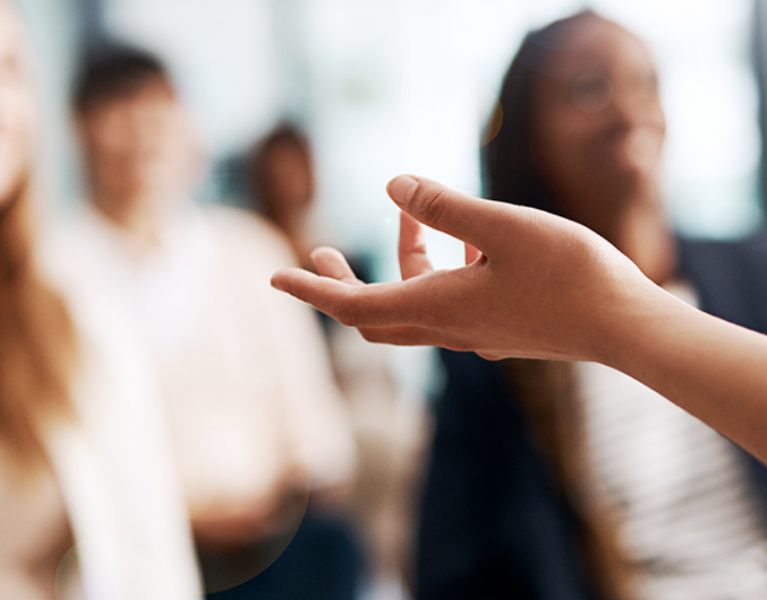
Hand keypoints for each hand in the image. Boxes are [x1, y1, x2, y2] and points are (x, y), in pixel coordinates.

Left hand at [271, 176, 659, 362]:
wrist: (624, 325)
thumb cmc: (568, 274)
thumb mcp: (502, 227)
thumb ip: (445, 207)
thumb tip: (394, 185)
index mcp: (437, 307)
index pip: (352, 306)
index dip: (310, 290)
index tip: (274, 275)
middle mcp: (448, 328)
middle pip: (374, 314)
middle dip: (342, 284)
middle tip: (323, 251)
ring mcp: (474, 333)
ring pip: (415, 303)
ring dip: (401, 263)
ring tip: (411, 216)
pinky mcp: (498, 328)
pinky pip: (448, 303)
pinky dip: (438, 272)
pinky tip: (466, 243)